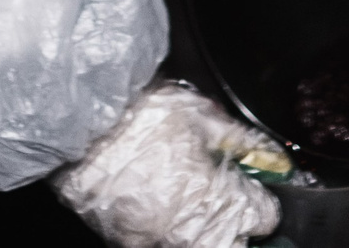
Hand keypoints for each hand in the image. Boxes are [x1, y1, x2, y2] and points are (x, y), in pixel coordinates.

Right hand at [52, 80, 288, 247]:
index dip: (262, 199)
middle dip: (234, 226)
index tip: (252, 186)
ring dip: (199, 229)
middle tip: (221, 198)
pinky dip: (163, 229)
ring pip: (194, 247)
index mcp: (219, 197)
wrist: (80, 125)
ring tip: (185, 197)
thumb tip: (269, 155)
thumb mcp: (199, 113)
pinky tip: (154, 201)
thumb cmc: (141, 114)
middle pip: (233, 246)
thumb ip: (239, 140)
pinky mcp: (125, 241)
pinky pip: (157, 243)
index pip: (263, 217)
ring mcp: (158, 240)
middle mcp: (193, 229)